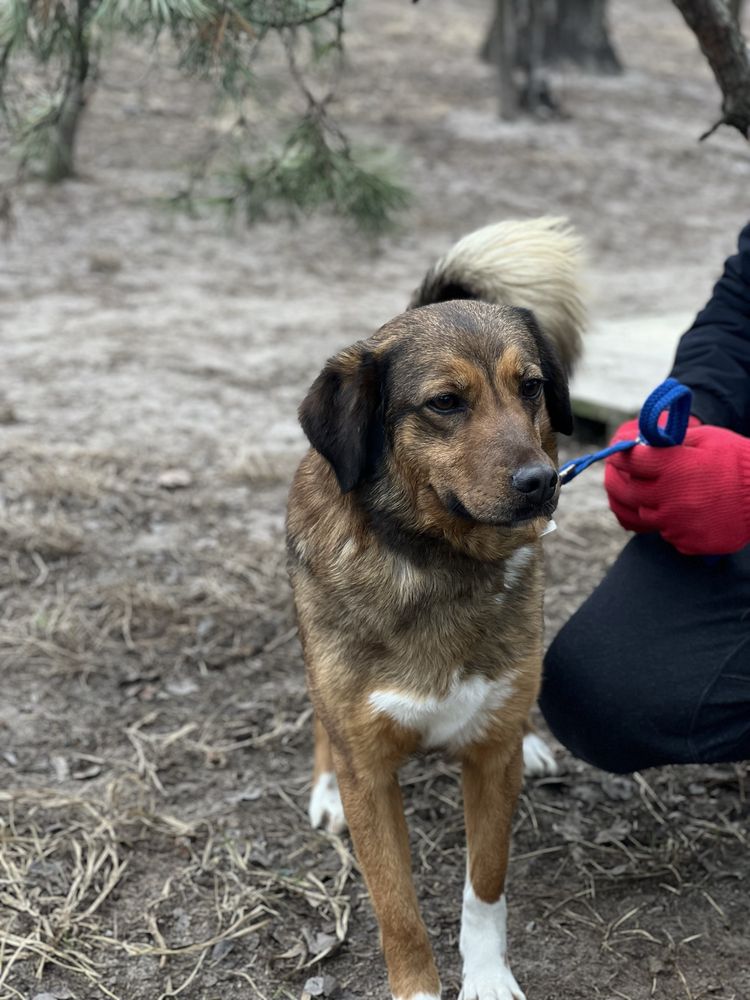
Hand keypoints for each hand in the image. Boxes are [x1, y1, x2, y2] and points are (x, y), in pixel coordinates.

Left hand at [605, 419, 749, 554]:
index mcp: (671, 467)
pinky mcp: (687, 542)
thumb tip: (644, 441)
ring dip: (650, 505)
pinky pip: (668, 533)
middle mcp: (668, 497)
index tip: (620, 455)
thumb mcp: (705, 439)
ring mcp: (677, 523)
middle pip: (628, 493)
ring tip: (667, 495)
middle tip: (622, 477)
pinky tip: (688, 513)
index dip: (623, 456)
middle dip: (621, 482)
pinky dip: (672, 523)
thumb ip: (670, 442)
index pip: (631, 461)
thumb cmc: (737, 459)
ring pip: (646, 515)